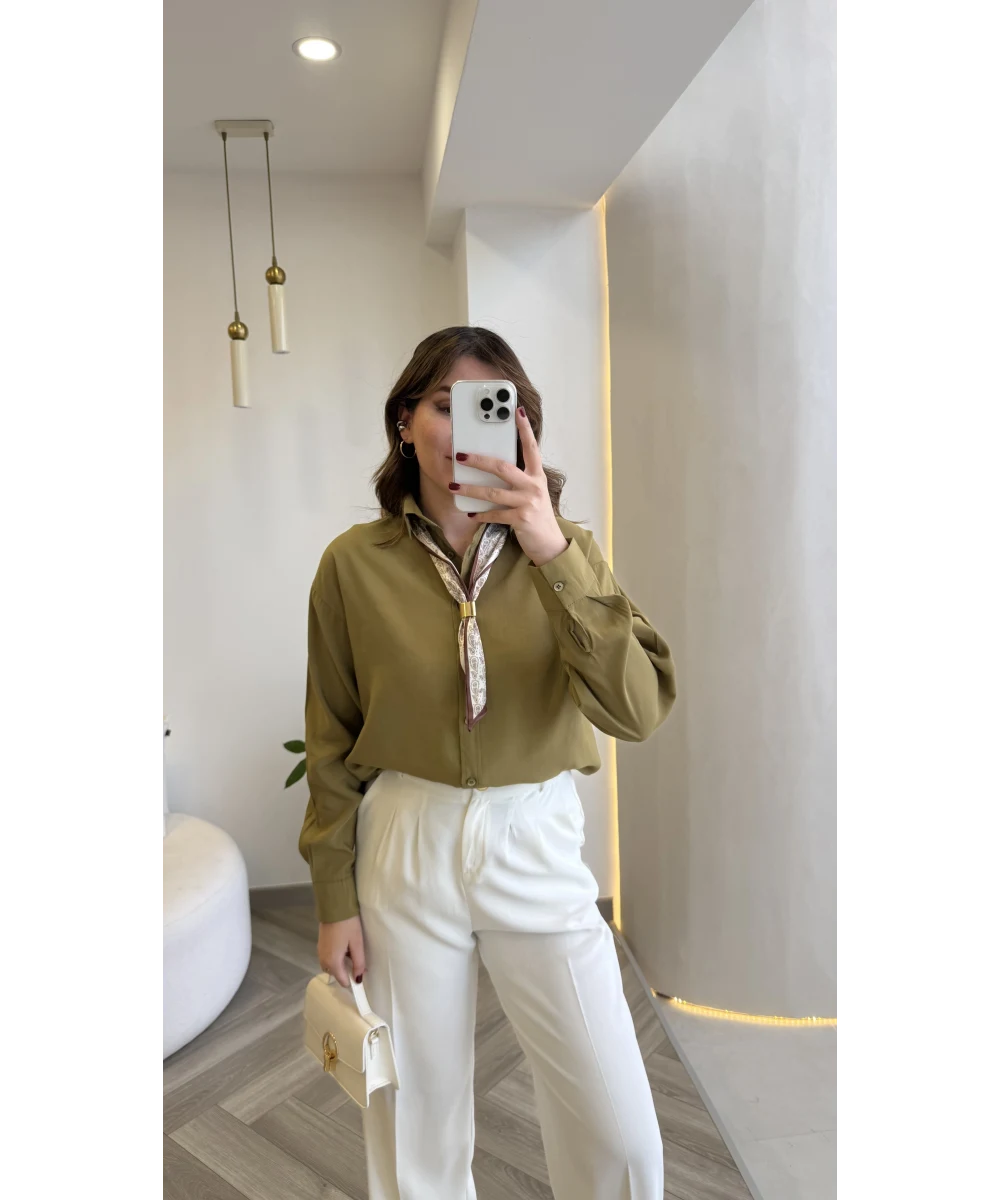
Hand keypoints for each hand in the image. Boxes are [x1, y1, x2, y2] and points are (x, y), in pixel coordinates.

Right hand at [318, 915, 366, 987]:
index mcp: (332, 962)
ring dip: (341, 964)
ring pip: (331, 966)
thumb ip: (358, 963)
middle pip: (336, 974)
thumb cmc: (348, 925)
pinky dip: (336, 958)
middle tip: (358, 960)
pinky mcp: (320, 945)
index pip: (342, 981)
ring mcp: (320, 952)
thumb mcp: (357, 943)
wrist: (334, 907)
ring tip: (351, 952)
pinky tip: (344, 947)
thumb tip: (359, 979)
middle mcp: (323, 960)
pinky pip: (328, 958)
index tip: (362, 975)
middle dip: (347, 972)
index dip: (353, 981)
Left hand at [450, 407, 569, 566]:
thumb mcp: (531, 493)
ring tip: (453, 485)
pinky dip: (481, 513)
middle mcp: (534, 486)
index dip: (525, 429)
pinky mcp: (521, 519)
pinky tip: (470, 512)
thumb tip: (490, 468)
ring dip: (470, 489)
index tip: (517, 411)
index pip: (531, 448)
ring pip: (494, 492)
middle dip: (479, 460)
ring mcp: (528, 502)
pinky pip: (495, 514)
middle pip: (503, 467)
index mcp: (537, 476)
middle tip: (460, 455)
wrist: (549, 544)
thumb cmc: (536, 515)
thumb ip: (517, 480)